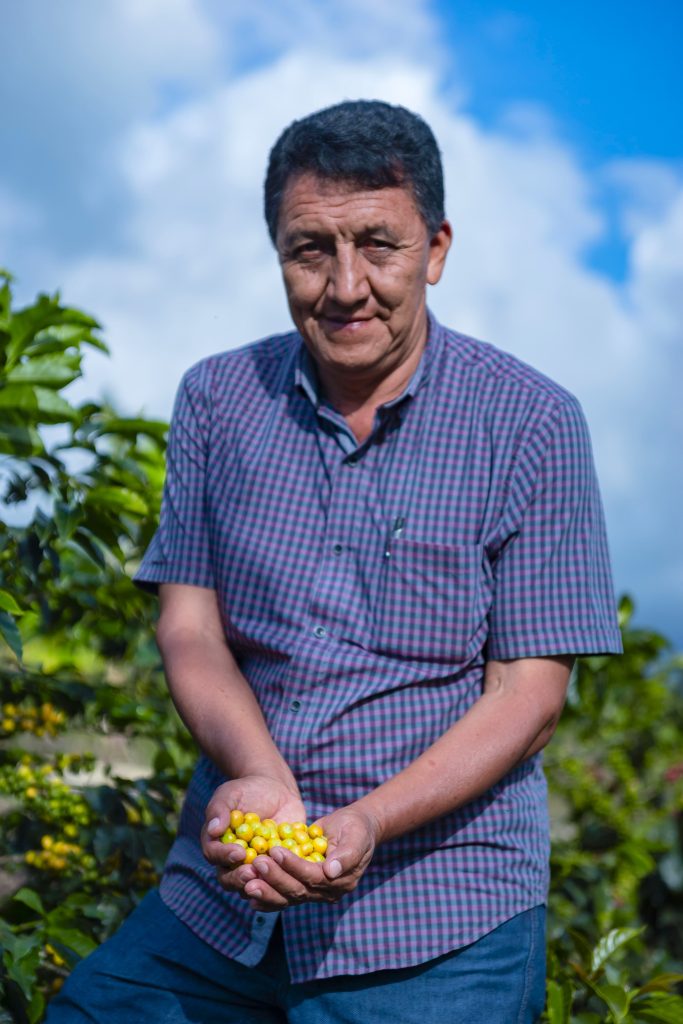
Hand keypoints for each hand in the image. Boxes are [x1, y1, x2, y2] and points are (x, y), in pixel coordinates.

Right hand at [201, 775, 305, 894]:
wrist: (275, 790)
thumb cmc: (247, 790)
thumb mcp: (231, 793)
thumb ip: (220, 809)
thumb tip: (213, 829)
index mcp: (217, 844)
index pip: (214, 855)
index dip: (224, 856)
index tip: (239, 852)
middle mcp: (232, 862)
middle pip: (229, 879)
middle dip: (240, 878)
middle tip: (254, 871)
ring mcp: (254, 868)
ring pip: (253, 886)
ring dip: (261, 884)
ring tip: (272, 874)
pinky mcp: (276, 869)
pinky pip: (278, 882)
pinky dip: (285, 880)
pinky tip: (294, 873)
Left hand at [240, 804, 380, 912]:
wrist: (354, 830)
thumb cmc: (355, 828)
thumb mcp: (356, 835)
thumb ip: (347, 854)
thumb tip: (332, 871)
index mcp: (342, 880)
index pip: (313, 877)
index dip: (294, 866)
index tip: (275, 851)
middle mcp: (328, 892)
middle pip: (298, 890)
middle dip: (275, 878)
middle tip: (256, 863)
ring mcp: (315, 893)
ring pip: (288, 896)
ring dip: (267, 890)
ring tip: (246, 882)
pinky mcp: (303, 889)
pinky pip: (284, 897)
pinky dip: (267, 899)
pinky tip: (250, 897)